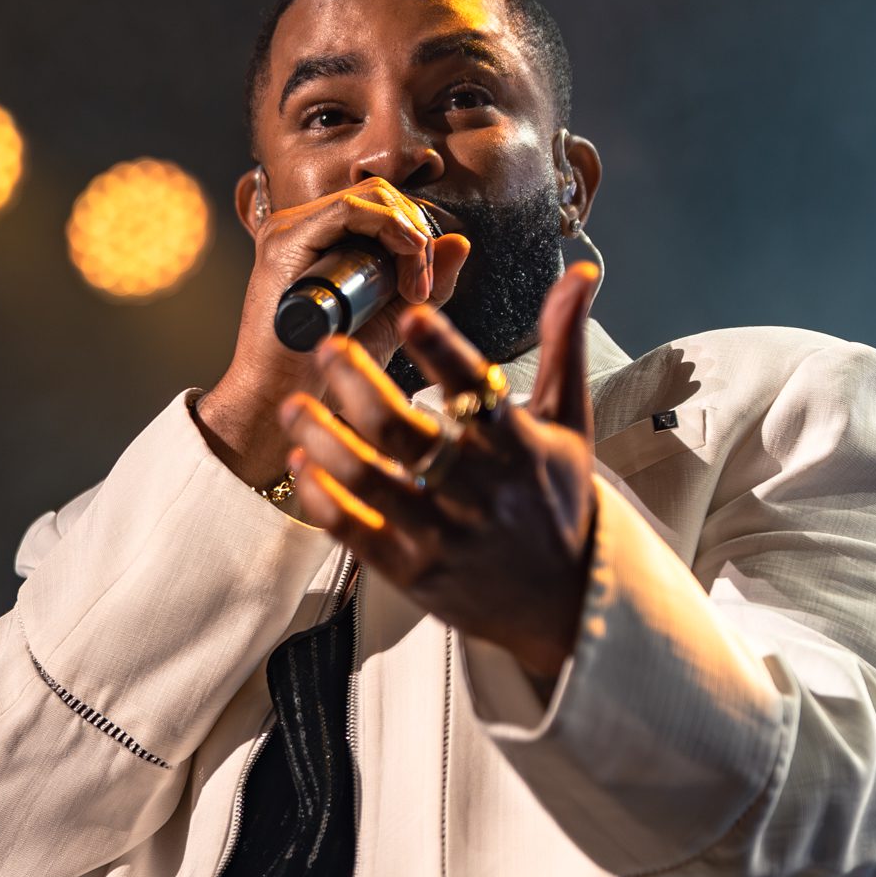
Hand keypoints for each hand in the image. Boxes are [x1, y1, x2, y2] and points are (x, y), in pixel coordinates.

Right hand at [196, 177, 468, 488]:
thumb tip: (461, 242)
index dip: (418, 234)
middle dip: (417, 233)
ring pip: (370, 197)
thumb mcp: (392, 319)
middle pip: (380, 195)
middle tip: (422, 287)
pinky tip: (406, 261)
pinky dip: (388, 227)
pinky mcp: (284, 240)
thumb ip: (427, 284)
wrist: (282, 397)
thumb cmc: (327, 367)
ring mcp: (290, 229)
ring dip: (408, 234)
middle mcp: (304, 226)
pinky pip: (348, 210)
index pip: (383, 206)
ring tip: (414, 287)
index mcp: (324, 238)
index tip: (426, 286)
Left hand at [277, 262, 600, 686]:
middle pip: (402, 429)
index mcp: (517, 445)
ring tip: (296, 404)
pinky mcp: (416, 573)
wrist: (566, 604)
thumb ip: (562, 344)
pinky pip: (355, 531)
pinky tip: (305, 462)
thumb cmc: (561, 502)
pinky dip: (324, 495)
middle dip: (356, 382)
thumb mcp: (569, 423)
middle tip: (327, 349)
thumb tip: (579, 272)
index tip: (412, 314)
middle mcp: (479, 490)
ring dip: (323, 436)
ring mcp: (444, 535)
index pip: (474, 387)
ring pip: (368, 478)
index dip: (442, 349)